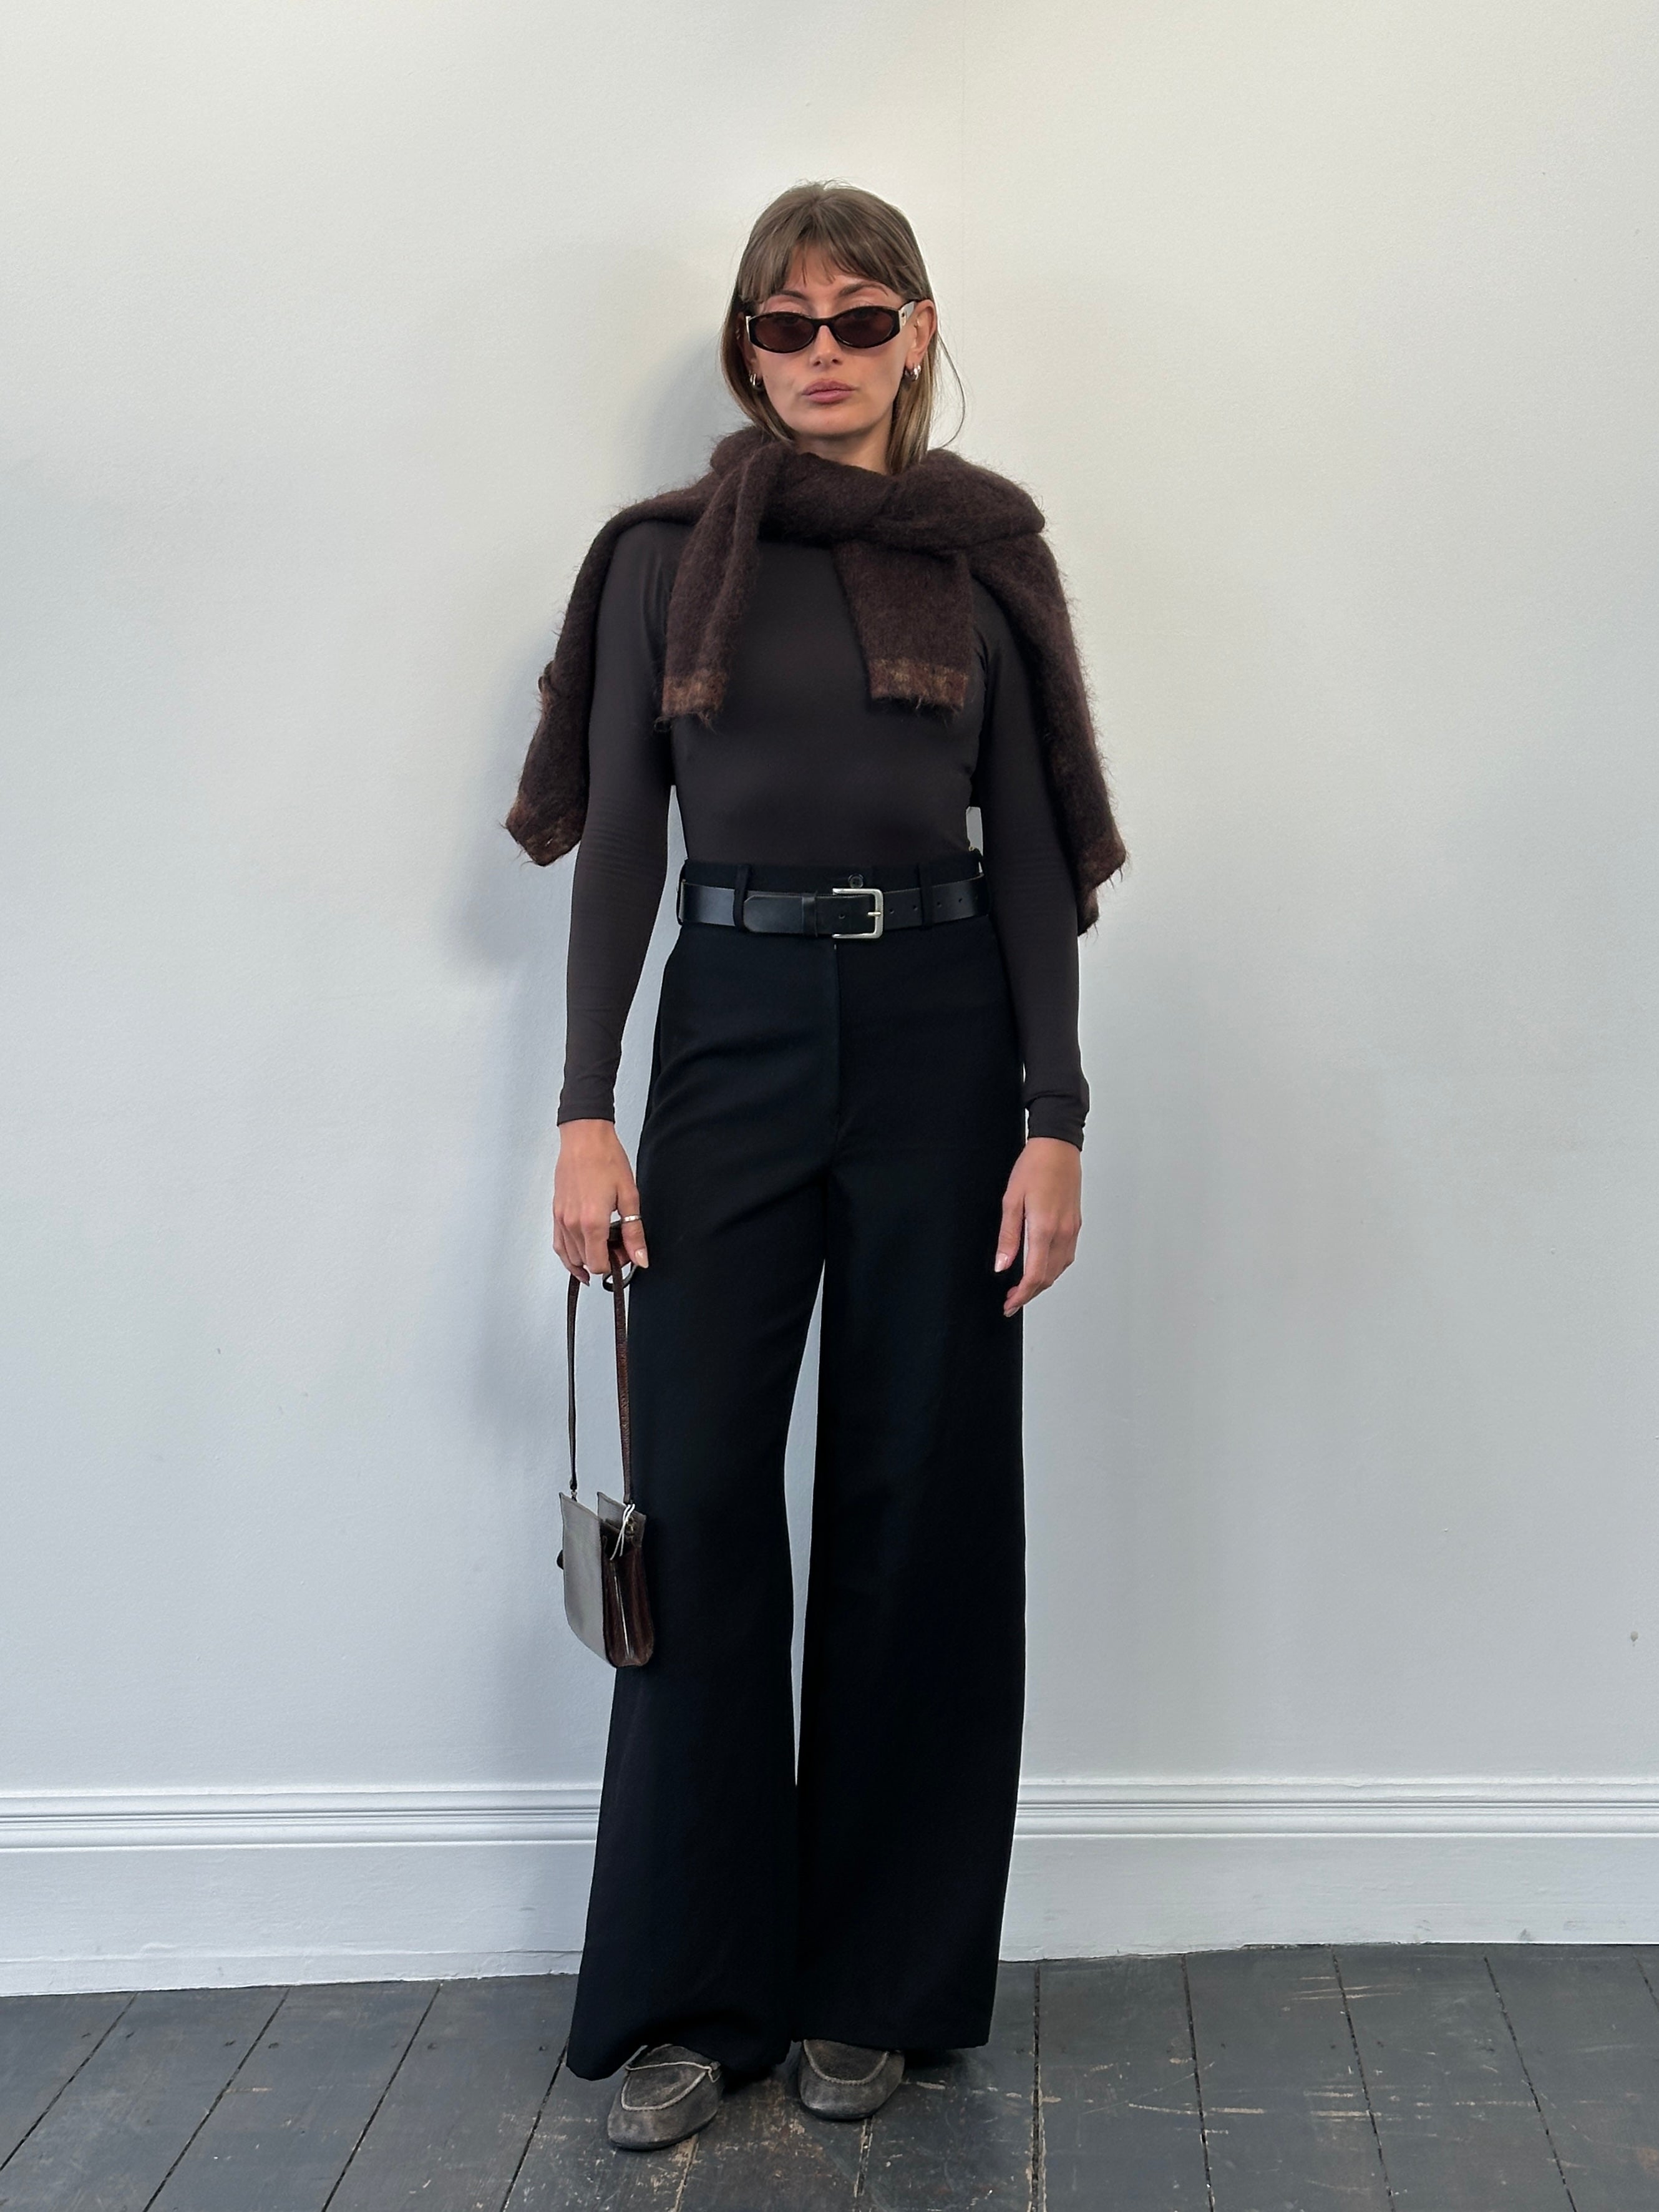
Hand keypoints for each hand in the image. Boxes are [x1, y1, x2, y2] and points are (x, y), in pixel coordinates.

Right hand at [552, 1120, 649, 1282]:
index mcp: (592, 1223)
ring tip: (604, 1245)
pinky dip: (569, 1255)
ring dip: (588, 1258)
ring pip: (571, 1258)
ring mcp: (561, 1220)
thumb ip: (633, 1232)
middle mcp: (572, 1225)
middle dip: (604, 1261)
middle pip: (586, 1263)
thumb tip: (640, 1259)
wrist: (584, 1139)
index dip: (615, 1265)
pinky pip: (558, 1245)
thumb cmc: (607, 1160)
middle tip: (619, 1245)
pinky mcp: (555, 1213)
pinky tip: (581, 1255)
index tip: (625, 1253)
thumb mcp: (629, 1196)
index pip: (599, 1265)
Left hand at [994, 1137, 1081, 1314]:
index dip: (1021, 1296)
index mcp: (1044, 1229)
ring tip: (1023, 1288)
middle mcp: (1062, 1234)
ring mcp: (1072, 1230)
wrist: (1058, 1147)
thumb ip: (1008, 1237)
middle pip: (1048, 1277)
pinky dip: (1053, 1269)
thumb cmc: (1033, 1168)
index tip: (1009, 1304)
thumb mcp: (1011, 1201)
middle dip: (1030, 1294)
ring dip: (1042, 1283)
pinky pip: (1066, 1256)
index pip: (1034, 1276)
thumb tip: (1002, 1266)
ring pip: (1059, 1269)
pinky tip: (1040, 1267)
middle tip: (1011, 1301)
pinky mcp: (1075, 1224)